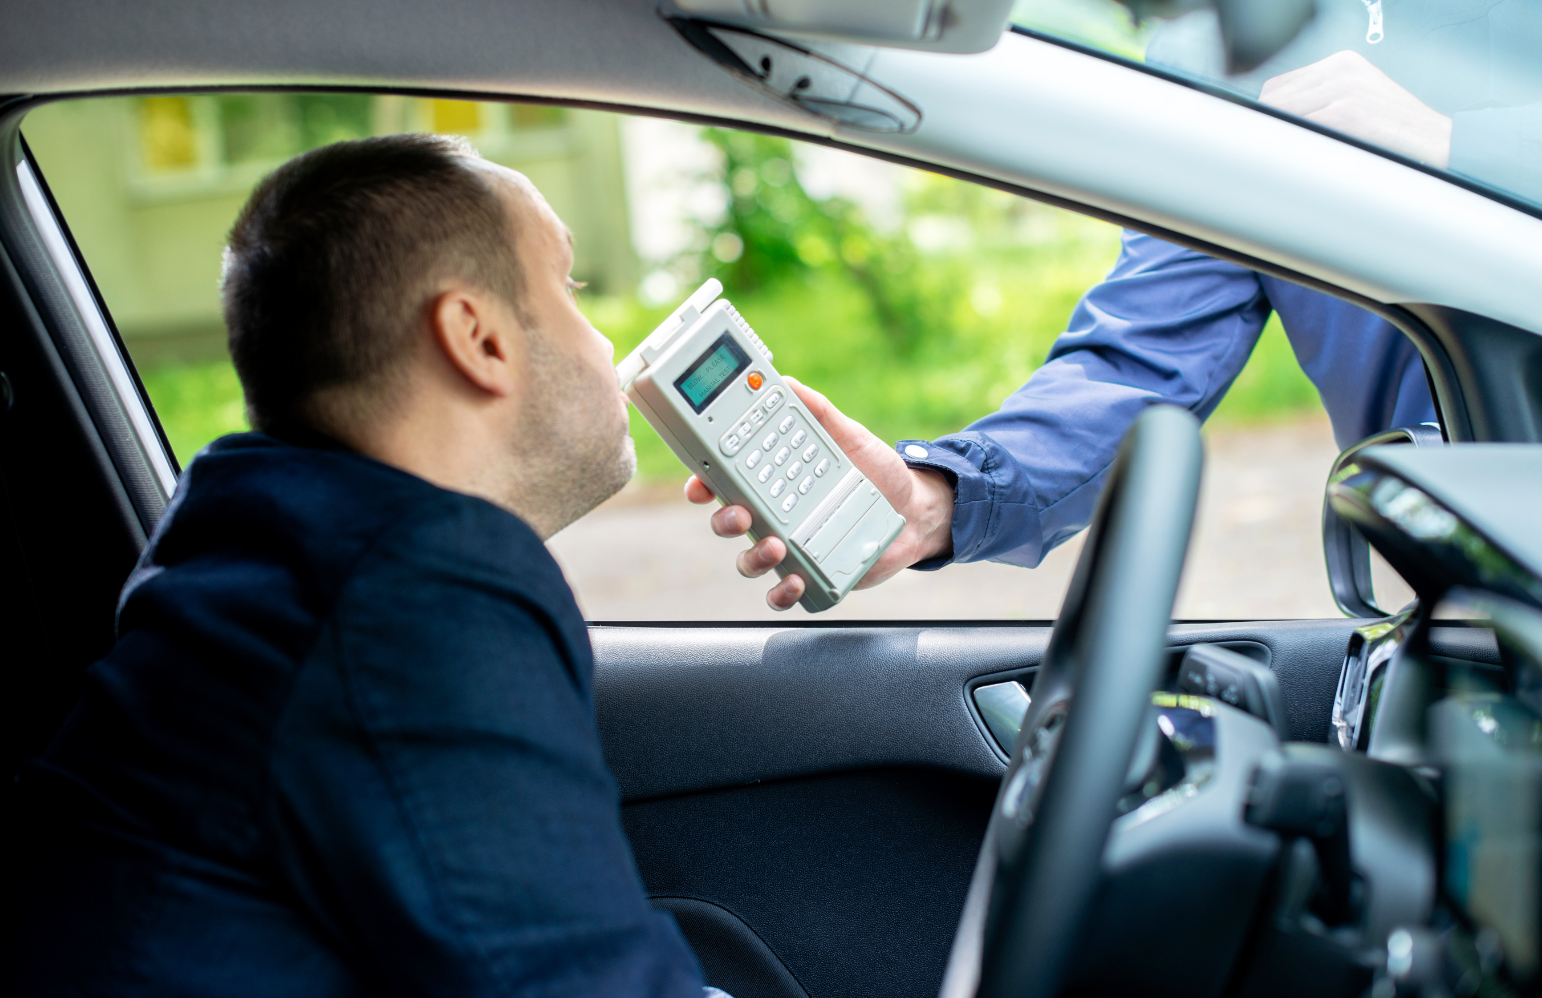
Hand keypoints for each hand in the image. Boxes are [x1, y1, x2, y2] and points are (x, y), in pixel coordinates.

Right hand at [685, 376, 955, 609]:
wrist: (916, 509)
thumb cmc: (876, 471)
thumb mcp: (848, 436)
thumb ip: (818, 412)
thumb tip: (787, 382)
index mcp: (774, 481)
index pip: (726, 482)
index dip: (704, 484)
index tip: (702, 483)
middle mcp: (775, 515)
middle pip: (728, 522)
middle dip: (724, 520)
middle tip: (743, 515)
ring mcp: (790, 547)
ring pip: (749, 560)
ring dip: (753, 557)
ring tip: (775, 546)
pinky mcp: (811, 574)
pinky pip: (782, 591)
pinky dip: (781, 592)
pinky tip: (793, 580)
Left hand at [1259, 50, 1451, 167]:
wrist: (1439, 143)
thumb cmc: (1395, 131)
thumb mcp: (1359, 99)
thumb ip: (1321, 100)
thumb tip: (1273, 120)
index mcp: (1342, 62)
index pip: (1278, 86)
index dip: (1267, 113)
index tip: (1265, 136)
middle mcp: (1340, 69)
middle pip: (1274, 100)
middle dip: (1266, 127)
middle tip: (1265, 153)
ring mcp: (1343, 90)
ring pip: (1281, 115)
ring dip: (1275, 139)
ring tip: (1277, 160)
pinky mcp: (1346, 113)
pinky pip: (1298, 130)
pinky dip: (1289, 146)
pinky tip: (1290, 161)